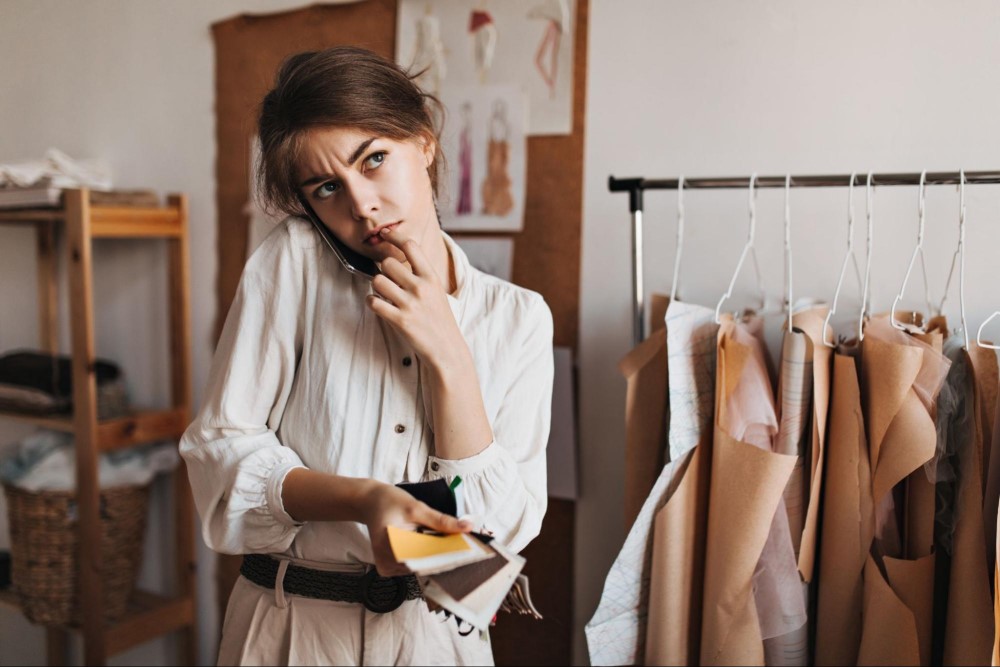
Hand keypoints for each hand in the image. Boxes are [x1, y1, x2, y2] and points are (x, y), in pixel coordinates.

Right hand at [362, 482, 471, 576]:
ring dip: (435, 557)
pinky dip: (425, 557)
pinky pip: (413, 566)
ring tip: (449, 544)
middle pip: (423, 565)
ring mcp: (387, 568)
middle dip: (443, 556)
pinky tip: (433, 546)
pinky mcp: (390, 568)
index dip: (446, 556)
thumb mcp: (417, 507)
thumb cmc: (390, 502)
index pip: (424, 559)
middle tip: (465, 546)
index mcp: (389, 547)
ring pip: (419, 567)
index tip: (467, 552)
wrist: (370, 503)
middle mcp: (386, 563)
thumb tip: (467, 527)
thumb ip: (441, 520)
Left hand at [367, 227, 465, 369]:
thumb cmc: (440, 320)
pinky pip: (374, 302)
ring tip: (384, 295)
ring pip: (377, 280)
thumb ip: (420, 276)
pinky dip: (372, 302)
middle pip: (388, 263)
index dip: (394, 236)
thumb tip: (395, 260)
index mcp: (432, 278)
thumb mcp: (437, 292)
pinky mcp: (399, 320)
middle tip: (389, 282)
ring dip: (377, 287)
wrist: (447, 349)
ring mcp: (410, 304)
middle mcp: (421, 287)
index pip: (410, 246)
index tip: (384, 234)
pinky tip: (380, 306)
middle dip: (384, 271)